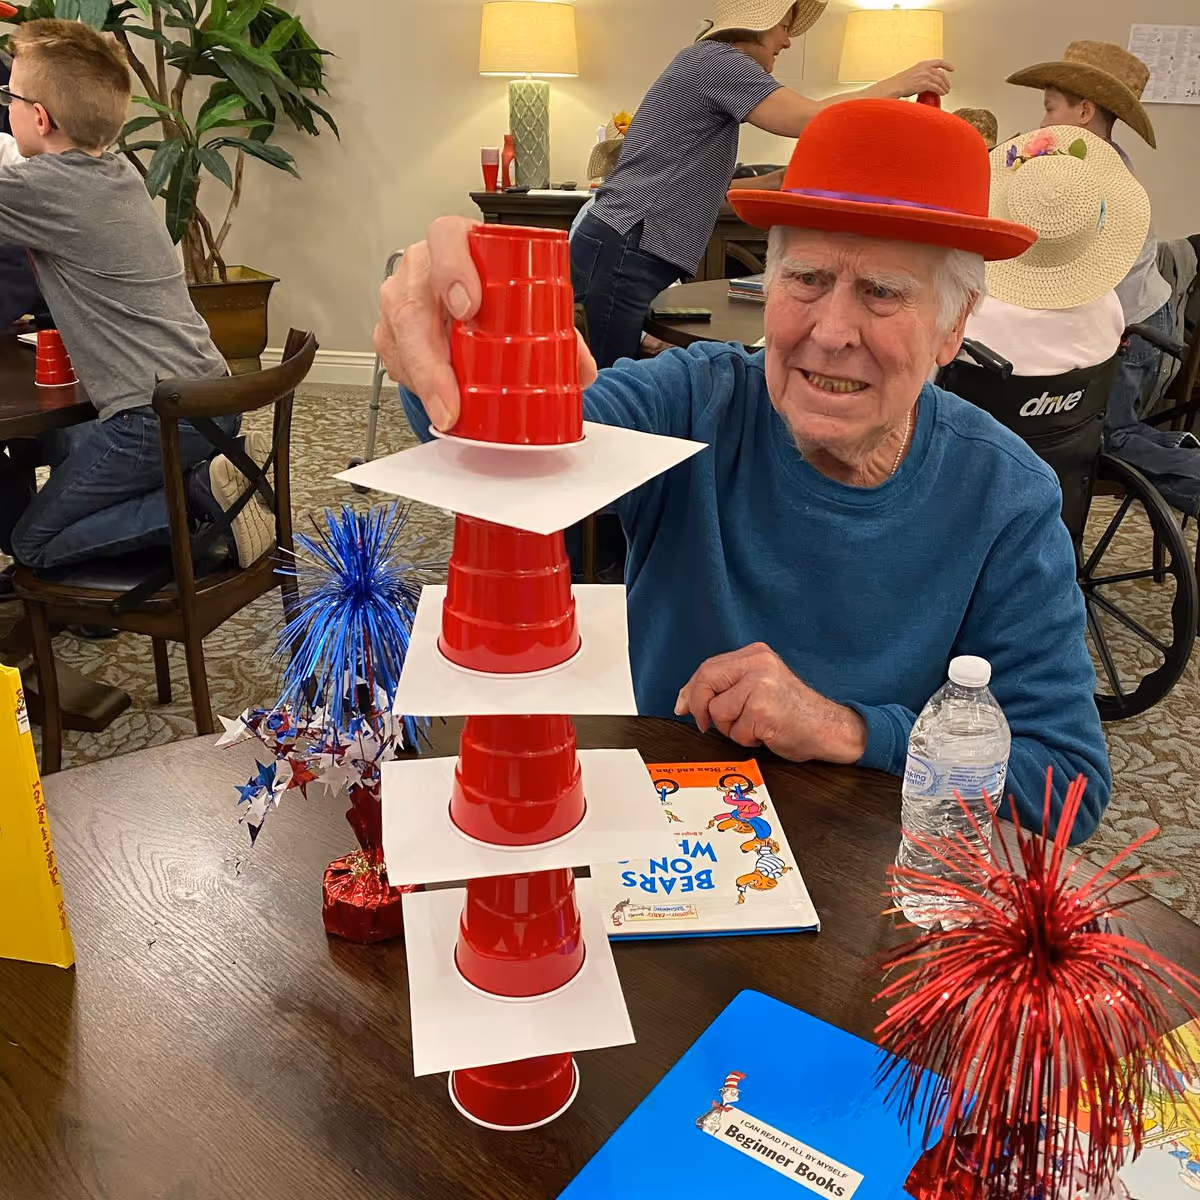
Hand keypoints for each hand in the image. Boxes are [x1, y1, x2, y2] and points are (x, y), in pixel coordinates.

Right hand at [372, 215, 598, 431]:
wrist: (466, 292)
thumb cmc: (491, 287)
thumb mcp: (524, 297)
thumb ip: (557, 327)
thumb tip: (580, 369)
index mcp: (457, 242)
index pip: (445, 239)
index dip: (453, 271)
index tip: (469, 307)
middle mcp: (421, 266)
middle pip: (411, 304)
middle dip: (431, 360)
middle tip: (452, 399)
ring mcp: (401, 299)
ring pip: (399, 339)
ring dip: (424, 383)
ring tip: (449, 411)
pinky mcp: (391, 333)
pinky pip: (397, 361)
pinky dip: (418, 387)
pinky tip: (437, 402)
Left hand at [674, 642, 867, 763]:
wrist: (829, 728)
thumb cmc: (793, 711)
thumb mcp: (759, 685)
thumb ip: (727, 685)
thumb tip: (684, 700)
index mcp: (756, 654)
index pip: (708, 667)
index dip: (690, 689)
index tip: (682, 705)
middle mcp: (758, 663)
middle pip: (706, 682)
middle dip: (701, 708)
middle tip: (706, 724)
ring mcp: (760, 685)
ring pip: (717, 711)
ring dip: (730, 728)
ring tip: (755, 725)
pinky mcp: (762, 710)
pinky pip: (735, 731)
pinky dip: (746, 739)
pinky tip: (765, 733)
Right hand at [883, 58, 953, 98]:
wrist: (895, 86)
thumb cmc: (900, 82)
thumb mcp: (913, 73)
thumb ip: (921, 74)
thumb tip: (926, 81)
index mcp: (923, 64)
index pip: (939, 62)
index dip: (947, 65)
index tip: (952, 68)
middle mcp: (926, 68)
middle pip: (941, 74)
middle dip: (946, 81)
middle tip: (948, 86)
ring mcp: (925, 75)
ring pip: (940, 81)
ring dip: (944, 87)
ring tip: (945, 91)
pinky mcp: (925, 83)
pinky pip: (936, 87)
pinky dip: (940, 91)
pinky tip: (941, 94)